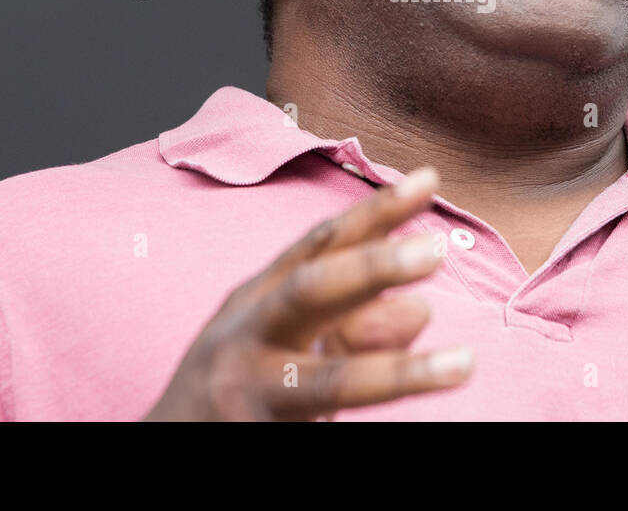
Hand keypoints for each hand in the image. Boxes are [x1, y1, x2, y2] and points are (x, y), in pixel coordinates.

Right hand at [144, 166, 471, 419]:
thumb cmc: (238, 387)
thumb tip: (421, 310)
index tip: (429, 180)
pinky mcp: (250, 439)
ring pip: (327, 382)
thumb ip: (352, 321)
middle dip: (371, 268)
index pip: (320, 244)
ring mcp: (245, 394)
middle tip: (436, 250)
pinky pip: (317, 429)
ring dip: (397, 375)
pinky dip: (366, 410)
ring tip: (464, 364)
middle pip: (309, 292)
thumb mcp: (286, 342)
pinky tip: (417, 403)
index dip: (374, 211)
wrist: (163, 447)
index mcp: (256, 300)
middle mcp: (245, 337)